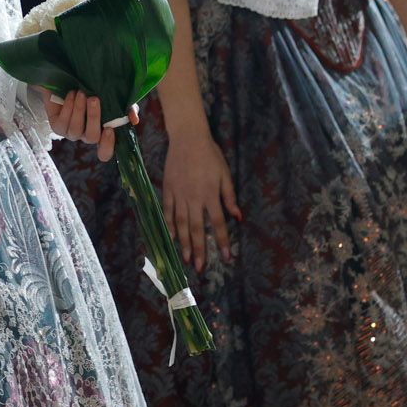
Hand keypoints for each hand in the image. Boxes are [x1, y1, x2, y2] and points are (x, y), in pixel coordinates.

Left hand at [45, 90, 132, 162]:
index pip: (105, 152)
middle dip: (93, 117)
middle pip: (92, 138)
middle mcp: (86, 135)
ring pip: (76, 130)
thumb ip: (127, 107)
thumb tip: (134, 120)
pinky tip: (71, 94)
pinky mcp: (57, 127)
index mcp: (101, 132)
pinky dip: (68, 107)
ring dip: (79, 109)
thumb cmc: (93, 88)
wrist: (66, 78)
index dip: (108, 146)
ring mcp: (71, 133)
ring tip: (81, 92)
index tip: (110, 130)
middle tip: (93, 98)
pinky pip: (63, 123)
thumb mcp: (114, 95)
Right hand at [161, 129, 238, 270]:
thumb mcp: (225, 174)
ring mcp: (179, 195)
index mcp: (211, 194)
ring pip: (182, 224)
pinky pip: (169, 211)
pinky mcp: (168, 190)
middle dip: (199, 250)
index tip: (225, 257)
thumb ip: (230, 197)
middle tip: (199, 268)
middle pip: (197, 229)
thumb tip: (238, 217)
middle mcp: (194, 198)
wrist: (188, 138)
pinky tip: (172, 237)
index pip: (218, 223)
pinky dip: (170, 225)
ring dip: (184, 243)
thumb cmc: (210, 155)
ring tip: (185, 259)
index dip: (221, 241)